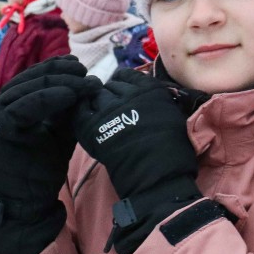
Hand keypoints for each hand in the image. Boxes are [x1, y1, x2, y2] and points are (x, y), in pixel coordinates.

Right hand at [0, 56, 101, 253]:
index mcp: (19, 102)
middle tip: (87, 74)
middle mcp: (7, 105)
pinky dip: (45, 98)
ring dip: (57, 83)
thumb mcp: (63, 130)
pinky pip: (22, 108)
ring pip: (28, 88)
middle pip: (33, 77)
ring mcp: (1, 116)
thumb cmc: (44, 164)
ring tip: (81, 83)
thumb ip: (70, 109)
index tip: (85, 69)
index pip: (38, 75)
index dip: (60, 68)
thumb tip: (89, 82)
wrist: (29, 198)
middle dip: (62, 73)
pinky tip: (68, 96)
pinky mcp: (1, 130)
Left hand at [73, 68, 201, 253]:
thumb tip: (139, 94)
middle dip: (107, 95)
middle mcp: (128, 94)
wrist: (158, 178)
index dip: (121, 83)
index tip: (121, 93)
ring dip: (95, 104)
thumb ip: (154, 100)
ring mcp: (108, 109)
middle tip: (110, 111)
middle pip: (108, 86)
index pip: (125, 75)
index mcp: (149, 89)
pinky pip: (80, 111)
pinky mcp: (92, 127)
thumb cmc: (173, 152)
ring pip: (94, 97)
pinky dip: (81, 113)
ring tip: (100, 119)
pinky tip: (87, 122)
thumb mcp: (171, 115)